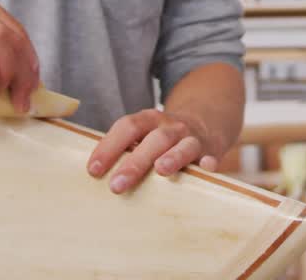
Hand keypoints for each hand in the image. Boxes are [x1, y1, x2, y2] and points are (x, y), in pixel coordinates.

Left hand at [87, 108, 219, 192]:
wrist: (206, 121)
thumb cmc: (164, 138)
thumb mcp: (145, 134)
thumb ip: (125, 149)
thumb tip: (95, 174)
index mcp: (149, 120)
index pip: (127, 127)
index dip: (109, 146)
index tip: (93, 170)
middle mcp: (170, 126)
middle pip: (153, 139)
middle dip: (134, 162)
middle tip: (116, 186)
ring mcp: (192, 137)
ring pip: (183, 145)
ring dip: (173, 156)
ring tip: (161, 170)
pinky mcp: (212, 150)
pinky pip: (211, 156)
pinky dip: (209, 163)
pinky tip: (206, 168)